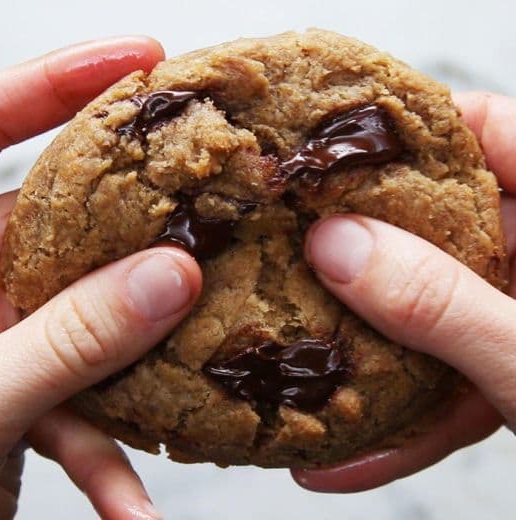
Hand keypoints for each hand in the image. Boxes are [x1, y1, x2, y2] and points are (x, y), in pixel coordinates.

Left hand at [0, 38, 202, 518]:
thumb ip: (70, 339)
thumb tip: (168, 281)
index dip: (55, 84)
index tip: (140, 58)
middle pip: (63, 225)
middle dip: (136, 219)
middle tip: (202, 199)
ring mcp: (2, 341)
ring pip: (90, 321)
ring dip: (139, 365)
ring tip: (197, 368)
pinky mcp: (27, 390)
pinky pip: (81, 409)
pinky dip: (109, 457)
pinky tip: (132, 506)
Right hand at [292, 92, 515, 492]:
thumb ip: (445, 304)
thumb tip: (339, 247)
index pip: (485, 130)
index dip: (405, 133)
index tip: (329, 154)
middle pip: (436, 228)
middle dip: (360, 256)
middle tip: (290, 260)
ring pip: (430, 312)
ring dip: (367, 357)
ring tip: (298, 373)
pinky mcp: (511, 370)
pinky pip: (448, 383)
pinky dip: (402, 424)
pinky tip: (346, 457)